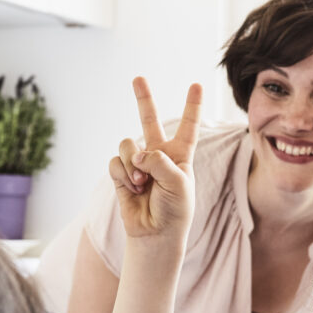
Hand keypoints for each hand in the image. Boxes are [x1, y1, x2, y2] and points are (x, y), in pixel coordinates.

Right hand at [109, 77, 201, 238]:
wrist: (155, 234)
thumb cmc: (174, 211)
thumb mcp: (178, 184)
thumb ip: (159, 161)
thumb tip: (137, 154)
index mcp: (180, 155)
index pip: (188, 127)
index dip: (192, 106)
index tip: (197, 84)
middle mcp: (159, 155)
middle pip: (150, 120)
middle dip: (143, 99)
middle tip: (138, 78)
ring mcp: (139, 163)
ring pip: (127, 144)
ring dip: (132, 163)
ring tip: (141, 184)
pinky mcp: (122, 174)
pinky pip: (115, 162)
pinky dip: (122, 175)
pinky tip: (131, 188)